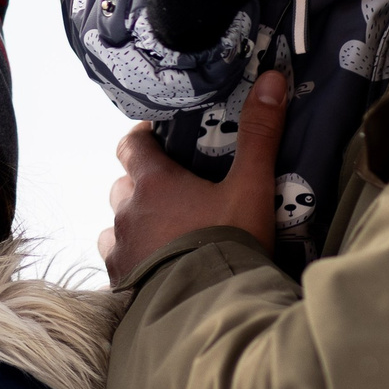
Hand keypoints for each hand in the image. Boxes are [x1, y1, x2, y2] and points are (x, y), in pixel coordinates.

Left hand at [99, 67, 288, 283]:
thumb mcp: (251, 187)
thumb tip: (271, 78)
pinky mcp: (120, 282)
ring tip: (167, 235)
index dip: (142, 139)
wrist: (208, 311)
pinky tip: (157, 268)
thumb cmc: (228, 242)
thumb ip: (260, 134)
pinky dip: (134, 259)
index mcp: (153, 182)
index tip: (159, 139)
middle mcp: (127, 211)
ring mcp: (120, 249)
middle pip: (124, 185)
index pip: (130, 145)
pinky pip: (118, 261)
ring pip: (117, 224)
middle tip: (177, 193)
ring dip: (136, 223)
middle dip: (143, 185)